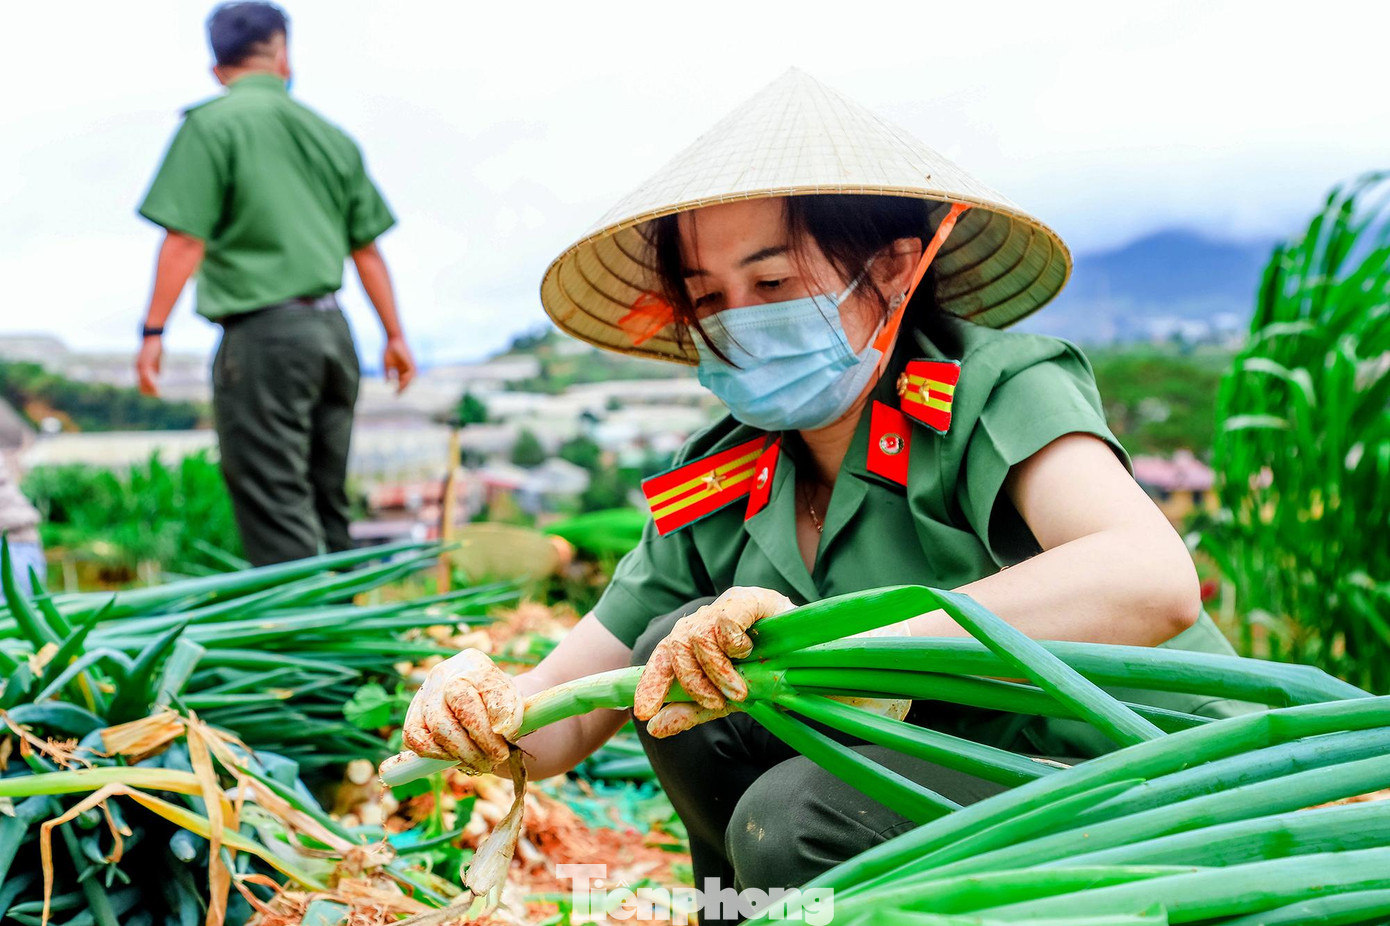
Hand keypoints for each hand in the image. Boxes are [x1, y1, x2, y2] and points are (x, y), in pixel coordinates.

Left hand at [136, 337, 162, 396]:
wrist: (152, 338)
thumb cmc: (155, 348)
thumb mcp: (155, 360)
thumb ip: (155, 369)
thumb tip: (158, 377)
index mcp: (139, 367)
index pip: (142, 382)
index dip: (148, 389)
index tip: (156, 394)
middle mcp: (137, 368)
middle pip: (141, 384)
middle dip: (149, 391)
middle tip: (157, 395)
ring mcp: (140, 366)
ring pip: (144, 381)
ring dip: (151, 388)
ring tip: (157, 394)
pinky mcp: (144, 363)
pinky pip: (146, 376)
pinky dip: (151, 382)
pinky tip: (156, 386)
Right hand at [383, 335, 415, 393]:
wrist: (394, 340)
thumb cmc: (389, 351)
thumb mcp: (387, 365)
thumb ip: (387, 374)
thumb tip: (387, 383)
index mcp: (401, 370)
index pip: (401, 382)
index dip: (398, 389)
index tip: (394, 395)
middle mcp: (407, 369)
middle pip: (406, 382)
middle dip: (402, 389)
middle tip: (397, 395)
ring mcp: (410, 366)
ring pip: (410, 379)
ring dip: (405, 385)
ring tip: (399, 390)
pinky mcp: (412, 363)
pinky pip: (411, 373)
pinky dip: (407, 378)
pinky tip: (402, 382)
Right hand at [401, 649, 523, 773]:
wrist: (476, 706)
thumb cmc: (497, 704)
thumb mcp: (512, 701)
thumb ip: (511, 710)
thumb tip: (503, 729)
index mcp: (474, 663)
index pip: (485, 685)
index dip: (498, 712)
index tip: (509, 734)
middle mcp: (444, 673)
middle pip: (460, 706)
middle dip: (483, 740)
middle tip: (498, 758)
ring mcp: (424, 694)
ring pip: (439, 726)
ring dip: (463, 753)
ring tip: (482, 762)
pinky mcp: (412, 716)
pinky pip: (416, 739)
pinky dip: (436, 754)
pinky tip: (456, 758)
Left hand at [634, 586, 793, 737]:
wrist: (814, 662)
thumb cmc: (769, 676)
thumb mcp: (726, 699)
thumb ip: (692, 710)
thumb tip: (656, 729)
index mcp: (695, 640)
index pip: (661, 656)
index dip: (650, 683)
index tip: (644, 714)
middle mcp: (705, 619)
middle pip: (675, 646)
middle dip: (692, 683)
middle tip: (717, 703)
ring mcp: (725, 606)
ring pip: (696, 638)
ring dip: (717, 672)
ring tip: (740, 690)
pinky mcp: (747, 599)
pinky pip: (723, 623)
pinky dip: (734, 646)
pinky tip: (750, 652)